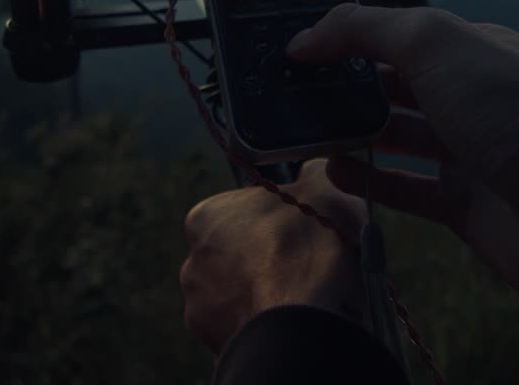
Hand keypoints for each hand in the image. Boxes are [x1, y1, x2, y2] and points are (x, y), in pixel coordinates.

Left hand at [179, 160, 365, 353]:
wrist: (305, 323)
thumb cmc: (310, 248)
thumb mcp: (325, 188)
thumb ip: (313, 174)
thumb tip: (314, 171)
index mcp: (206, 217)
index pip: (243, 211)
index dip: (279, 220)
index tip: (304, 232)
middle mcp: (193, 264)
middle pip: (240, 255)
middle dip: (269, 261)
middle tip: (308, 266)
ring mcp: (203, 311)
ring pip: (243, 296)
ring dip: (268, 296)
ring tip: (305, 301)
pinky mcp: (218, 348)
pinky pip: (248, 330)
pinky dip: (269, 327)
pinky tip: (295, 325)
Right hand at [288, 4, 518, 369]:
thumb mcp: (439, 45)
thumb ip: (366, 31)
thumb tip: (305, 37)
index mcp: (470, 48)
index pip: (394, 32)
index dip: (344, 36)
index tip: (291, 44)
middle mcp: (472, 97)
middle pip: (392, 85)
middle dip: (341, 85)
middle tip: (282, 92)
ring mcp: (471, 155)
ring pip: (396, 138)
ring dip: (349, 133)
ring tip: (298, 130)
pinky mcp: (469, 210)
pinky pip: (407, 190)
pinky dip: (370, 181)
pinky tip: (335, 172)